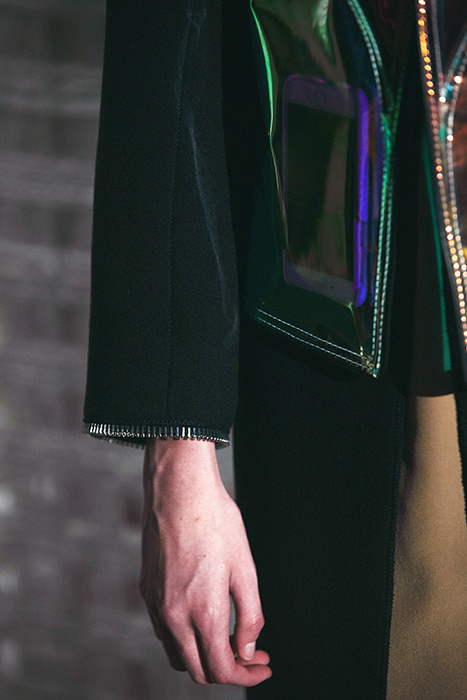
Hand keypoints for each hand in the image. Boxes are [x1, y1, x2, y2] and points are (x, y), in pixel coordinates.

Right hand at [139, 438, 271, 685]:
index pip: (222, 669)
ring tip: (230, 638)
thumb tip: (249, 650)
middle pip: (198, 671)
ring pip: (178, 655)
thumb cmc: (215, 521)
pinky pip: (165, 631)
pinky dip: (186, 638)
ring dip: (204, 657)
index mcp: (202, 611)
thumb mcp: (245, 567)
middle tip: (253, 654)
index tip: (264, 666)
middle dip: (228, 670)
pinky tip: (204, 617)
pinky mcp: (147, 590)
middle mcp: (173, 615)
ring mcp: (156, 604)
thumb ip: (250, 615)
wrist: (178, 489)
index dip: (247, 675)